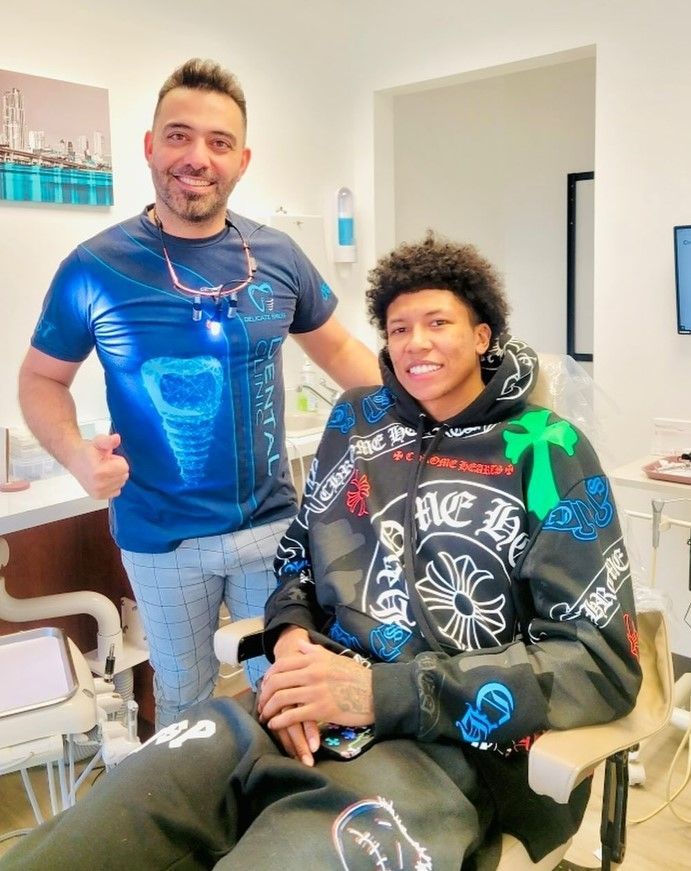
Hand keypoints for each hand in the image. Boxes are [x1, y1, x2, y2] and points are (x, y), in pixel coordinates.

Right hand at [68, 433, 129, 498]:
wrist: (74, 459)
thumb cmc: (87, 452)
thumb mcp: (98, 442)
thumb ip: (108, 440)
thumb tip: (116, 438)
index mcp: (99, 472)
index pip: (124, 467)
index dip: (117, 460)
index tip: (107, 458)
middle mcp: (98, 485)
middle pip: (124, 476)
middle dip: (116, 468)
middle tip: (104, 464)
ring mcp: (98, 492)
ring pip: (121, 483)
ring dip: (115, 476)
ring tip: (102, 470)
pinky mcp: (98, 496)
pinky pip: (117, 491)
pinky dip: (112, 485)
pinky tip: (103, 478)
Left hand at [258, 639, 373, 733]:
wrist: (374, 692)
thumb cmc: (356, 675)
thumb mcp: (334, 657)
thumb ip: (314, 651)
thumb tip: (300, 644)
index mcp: (313, 660)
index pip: (281, 665)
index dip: (269, 676)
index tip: (264, 685)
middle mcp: (311, 674)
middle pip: (277, 682)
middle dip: (264, 694)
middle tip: (261, 703)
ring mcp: (314, 692)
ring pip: (281, 699)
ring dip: (268, 709)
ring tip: (265, 716)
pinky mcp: (319, 710)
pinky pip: (292, 716)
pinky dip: (279, 722)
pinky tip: (274, 725)